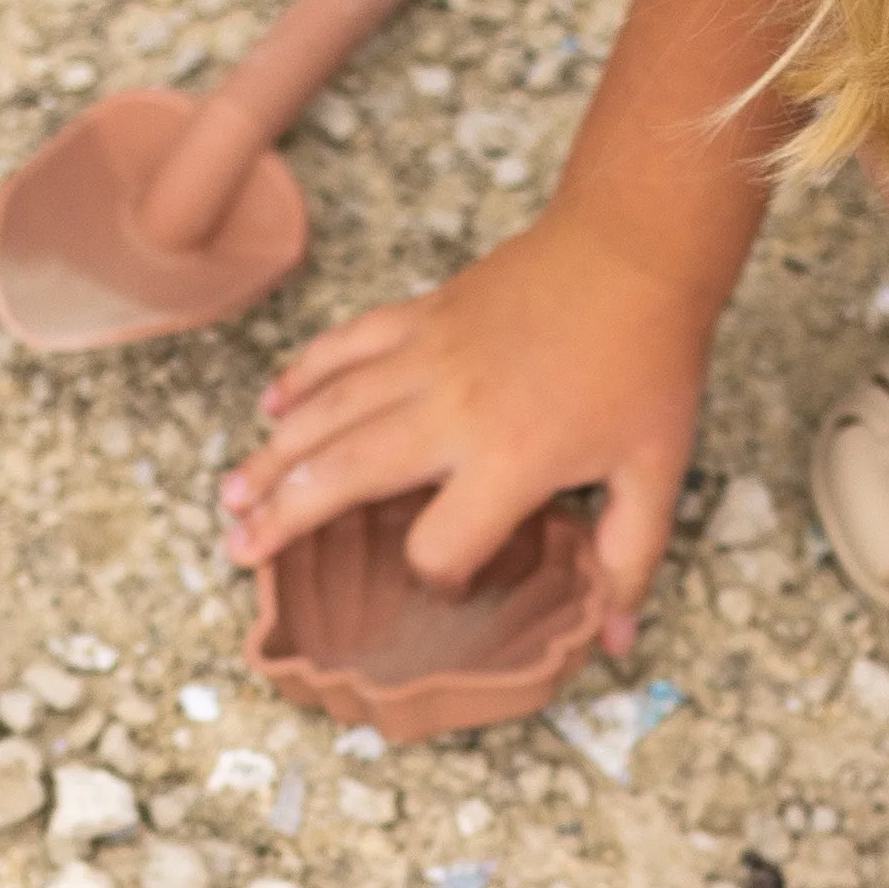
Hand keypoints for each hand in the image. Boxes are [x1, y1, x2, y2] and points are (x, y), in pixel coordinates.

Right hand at [222, 206, 723, 650]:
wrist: (632, 251)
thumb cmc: (647, 362)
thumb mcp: (656, 471)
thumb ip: (630, 558)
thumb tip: (617, 637)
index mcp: (508, 460)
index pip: (440, 545)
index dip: (439, 574)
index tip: (452, 575)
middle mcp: (451, 412)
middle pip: (344, 474)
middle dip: (285, 517)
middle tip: (239, 551)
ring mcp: (426, 357)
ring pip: (326, 412)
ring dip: (273, 455)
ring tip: (232, 496)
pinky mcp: (420, 316)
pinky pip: (343, 347)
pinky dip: (302, 376)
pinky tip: (273, 406)